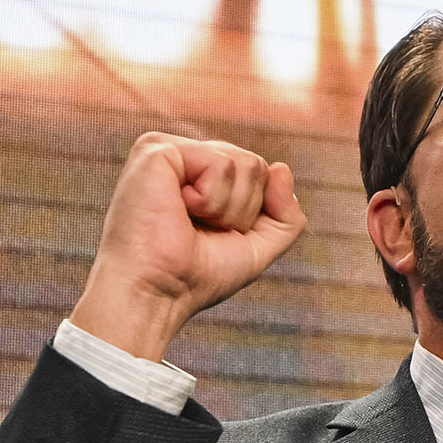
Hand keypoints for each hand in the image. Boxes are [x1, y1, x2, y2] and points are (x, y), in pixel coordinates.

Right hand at [70, 133, 306, 360]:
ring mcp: (169, 149)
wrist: (157, 294)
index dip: (252, 214)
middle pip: (256, 166)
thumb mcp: (257, 248)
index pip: (258, 175)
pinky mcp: (158, 149)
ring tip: (187, 220)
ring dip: (226, 208)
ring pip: (245, 163)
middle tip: (200, 230)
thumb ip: (285, 214)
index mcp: (200, 175)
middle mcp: (185, 157)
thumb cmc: (196, 277)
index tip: (213, 236)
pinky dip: (210, 199)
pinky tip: (177, 207)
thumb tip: (281, 168)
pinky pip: (222, 163)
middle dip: (242, 211)